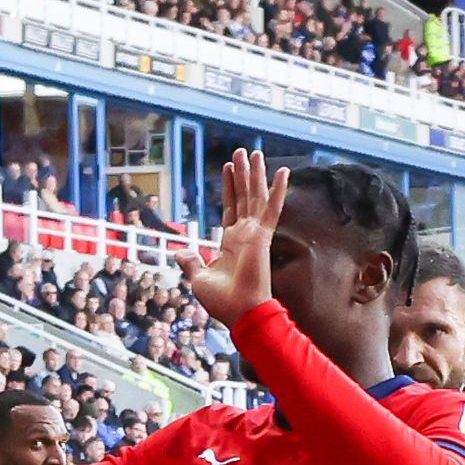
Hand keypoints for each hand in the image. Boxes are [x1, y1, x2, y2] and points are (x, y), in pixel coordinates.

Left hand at [182, 149, 286, 325]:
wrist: (240, 313)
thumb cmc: (223, 301)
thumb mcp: (198, 278)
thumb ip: (191, 262)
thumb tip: (180, 252)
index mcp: (231, 243)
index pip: (230, 207)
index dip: (229, 187)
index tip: (228, 168)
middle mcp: (245, 235)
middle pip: (244, 197)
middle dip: (243, 174)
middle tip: (243, 152)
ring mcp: (256, 233)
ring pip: (256, 196)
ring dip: (255, 174)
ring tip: (254, 152)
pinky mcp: (263, 236)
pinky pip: (273, 208)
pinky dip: (279, 190)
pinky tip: (284, 171)